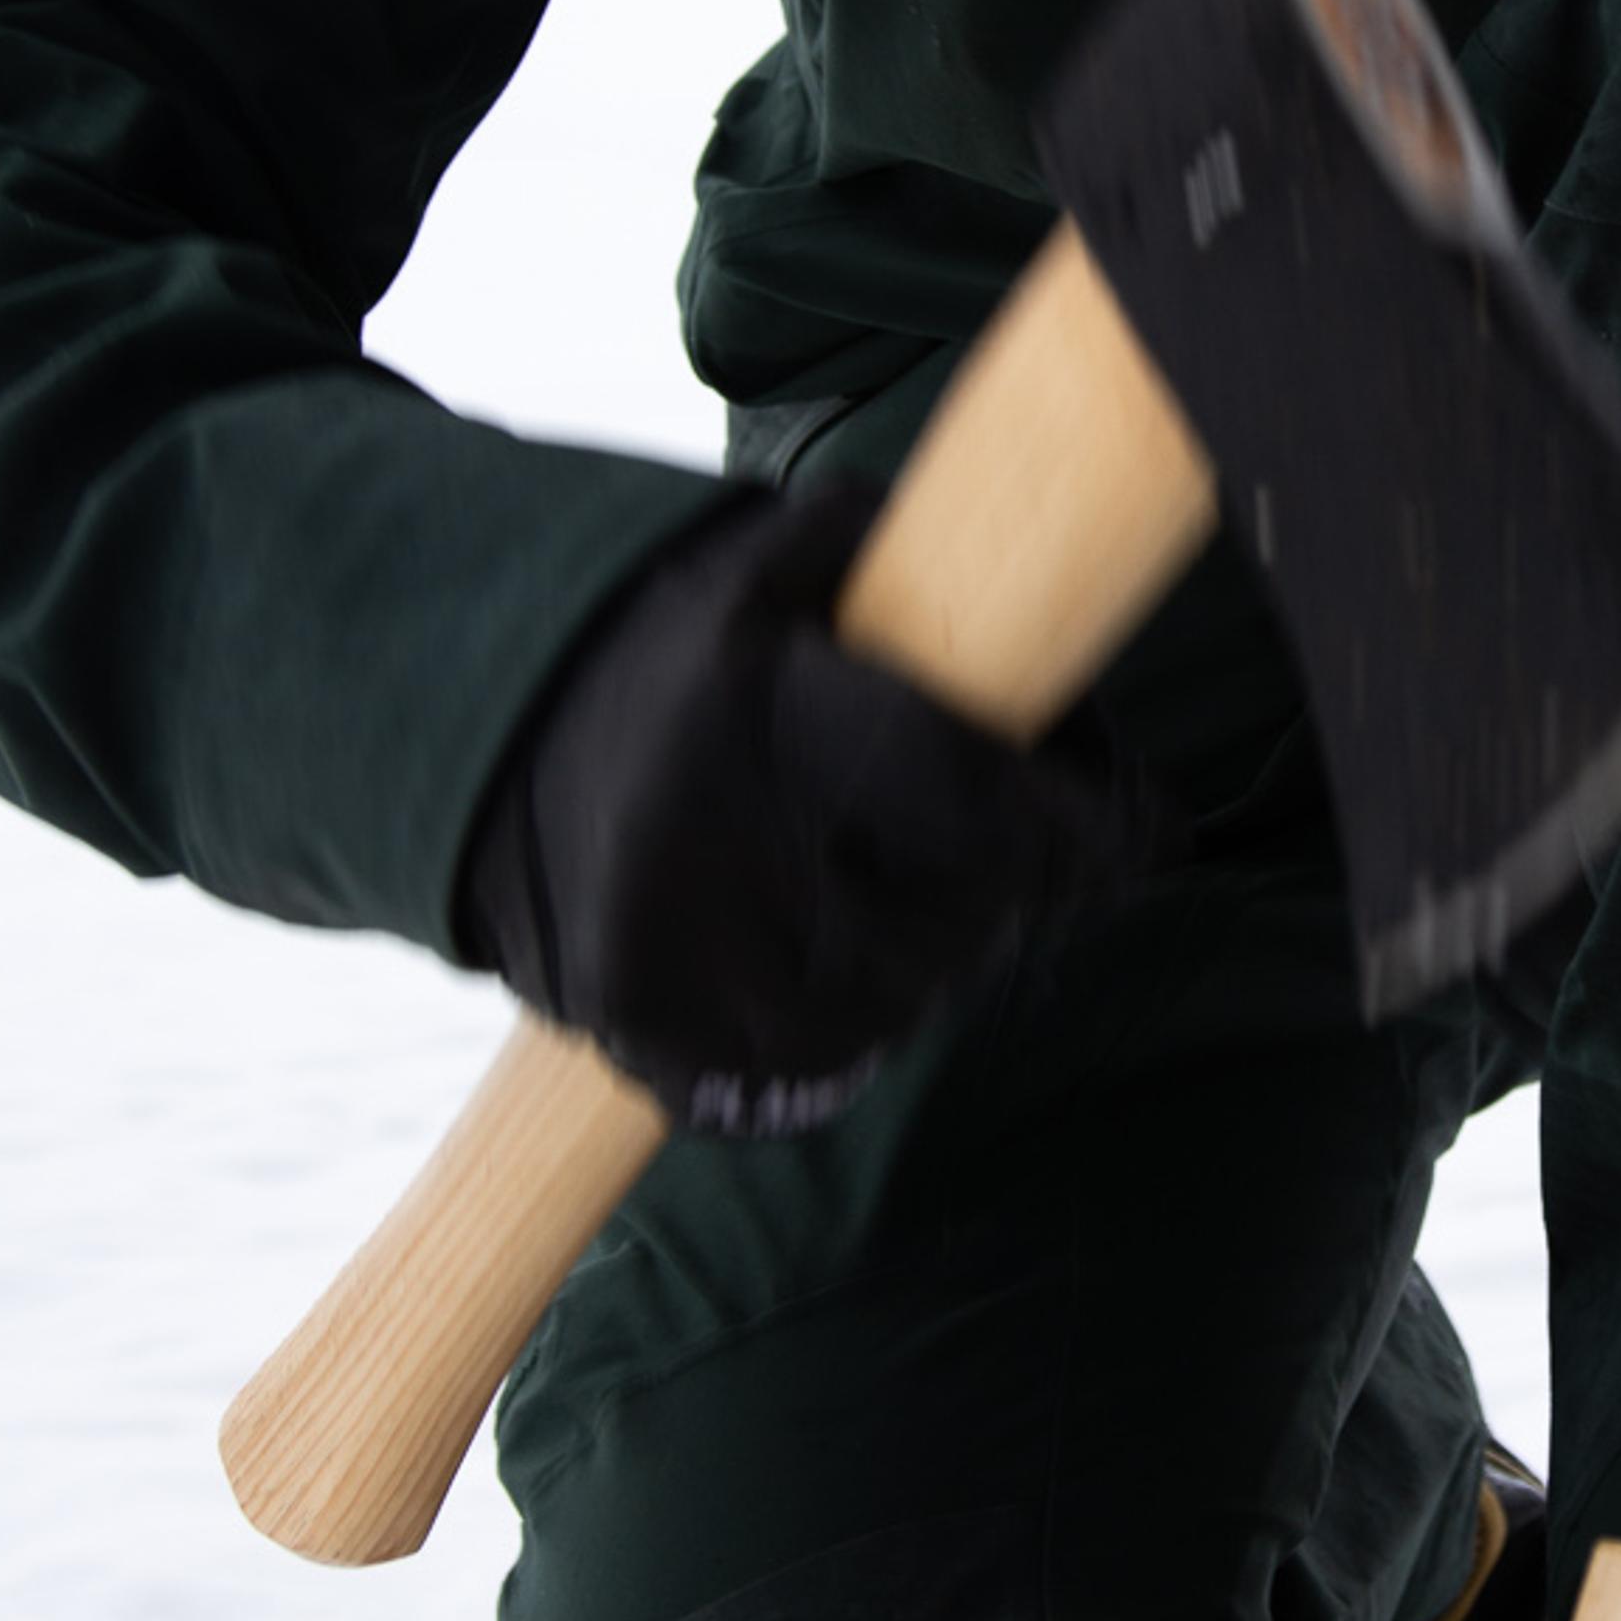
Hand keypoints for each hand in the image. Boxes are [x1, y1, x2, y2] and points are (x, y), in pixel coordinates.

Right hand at [459, 478, 1136, 1130]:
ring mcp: (673, 956)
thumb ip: (920, 576)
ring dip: (937, 954)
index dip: (1094, 830)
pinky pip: (813, 1062)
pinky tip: (836, 944)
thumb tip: (1073, 648)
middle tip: (1005, 838)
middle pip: (957, 918)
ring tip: (894, 877)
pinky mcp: (644, 1030)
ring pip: (898, 1004)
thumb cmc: (668, 633)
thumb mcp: (785, 557)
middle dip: (1010, 883)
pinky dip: (857, 1017)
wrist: (475, 723)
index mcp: (757, 710)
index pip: (983, 804)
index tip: (1144, 831)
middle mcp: (712, 847)